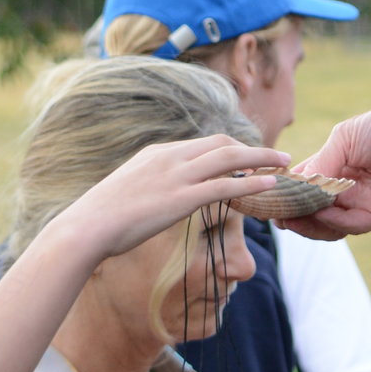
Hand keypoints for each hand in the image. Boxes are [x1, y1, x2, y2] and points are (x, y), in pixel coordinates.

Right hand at [47, 135, 292, 259]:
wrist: (86, 228)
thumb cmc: (101, 218)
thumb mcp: (127, 191)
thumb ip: (148, 187)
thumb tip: (156, 198)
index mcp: (158, 153)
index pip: (203, 143)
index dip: (231, 148)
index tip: (249, 156)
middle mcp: (171, 157)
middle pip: (223, 143)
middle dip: (253, 148)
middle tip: (275, 155)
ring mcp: (177, 176)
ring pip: (231, 158)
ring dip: (262, 159)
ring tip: (284, 163)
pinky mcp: (182, 198)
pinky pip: (226, 186)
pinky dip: (252, 183)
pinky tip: (271, 184)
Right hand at [290, 70, 370, 239]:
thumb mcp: (342, 140)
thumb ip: (318, 166)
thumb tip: (293, 187)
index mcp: (335, 168)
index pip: (303, 189)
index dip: (284, 195)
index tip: (264, 197)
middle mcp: (346, 190)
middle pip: (311, 211)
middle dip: (291, 214)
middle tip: (273, 213)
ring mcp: (361, 204)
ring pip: (327, 225)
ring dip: (307, 222)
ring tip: (289, 216)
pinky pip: (349, 226)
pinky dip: (331, 222)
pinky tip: (319, 212)